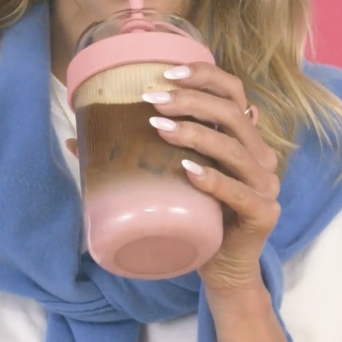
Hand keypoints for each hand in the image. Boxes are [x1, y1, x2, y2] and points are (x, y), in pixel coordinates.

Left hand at [142, 62, 280, 295]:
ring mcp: (265, 186)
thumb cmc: (194, 217)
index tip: (166, 72)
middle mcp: (261, 156)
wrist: (221, 268)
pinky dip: (213, 180)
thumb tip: (75, 140)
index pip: (233, 92)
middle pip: (232, 115)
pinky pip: (239, 192)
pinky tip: (188, 171)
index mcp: (244, 139)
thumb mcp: (168, 178)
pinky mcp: (263, 214)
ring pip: (233, 149)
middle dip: (190, 101)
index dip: (204, 76)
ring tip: (159, 128)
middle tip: (152, 100)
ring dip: (195, 134)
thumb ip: (137, 153)